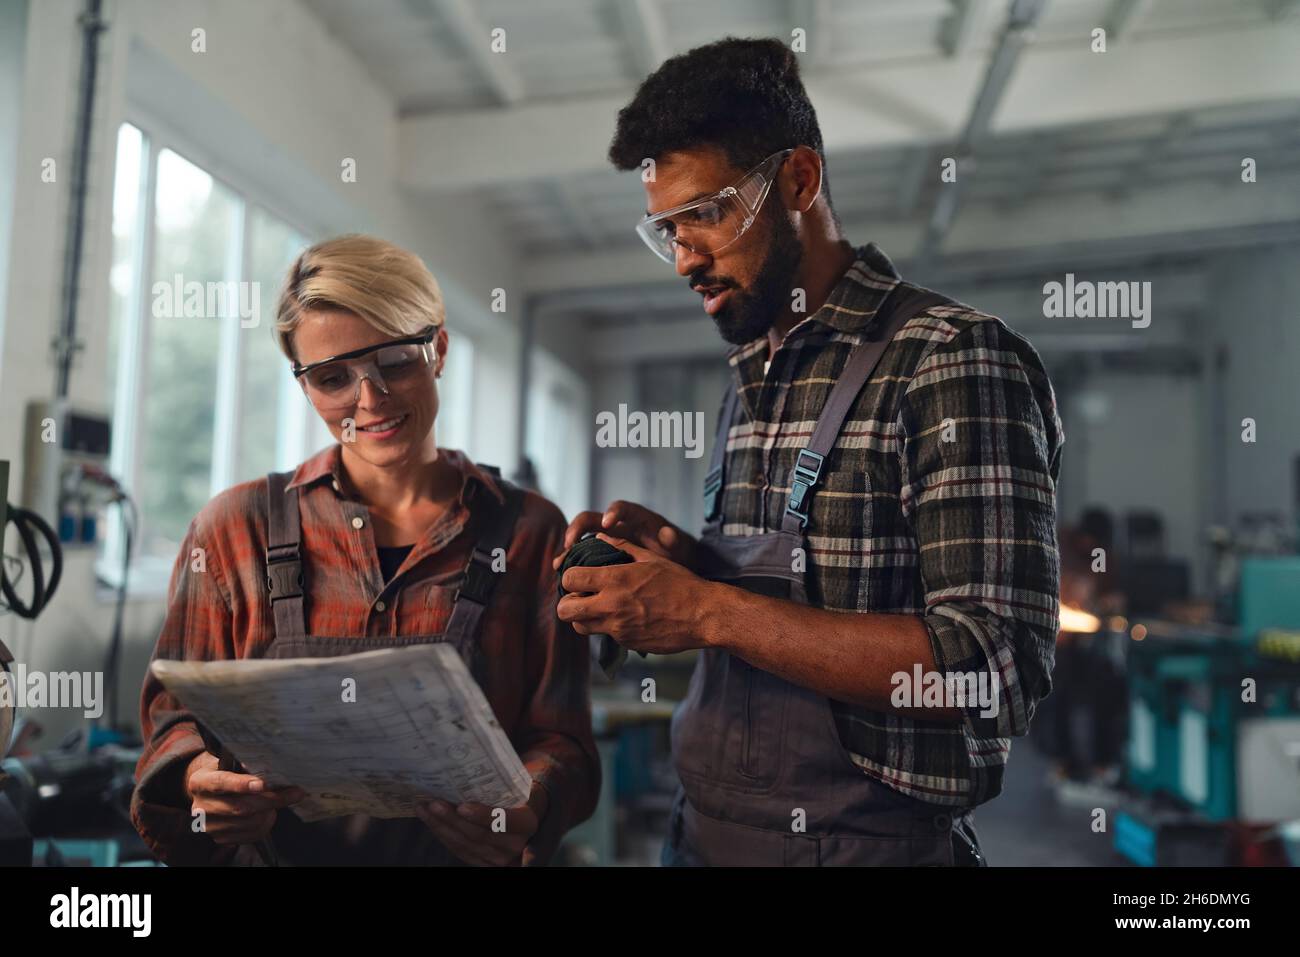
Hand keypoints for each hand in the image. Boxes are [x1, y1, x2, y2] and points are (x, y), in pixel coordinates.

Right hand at [184, 751, 305, 844]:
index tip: (263, 784)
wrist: (209, 792)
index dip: (242, 784)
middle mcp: (201, 807)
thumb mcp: (229, 762)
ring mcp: (210, 826)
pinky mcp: (221, 838)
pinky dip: (266, 823)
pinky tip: (268, 812)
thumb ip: (245, 764)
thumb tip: (274, 766)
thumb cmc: (225, 771)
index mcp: (200, 782)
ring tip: (279, 800)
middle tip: (295, 792)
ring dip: (270, 811)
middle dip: (272, 800)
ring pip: (249, 822)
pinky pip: (251, 834)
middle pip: (240, 807)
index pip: (221, 783)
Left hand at [415, 781, 548, 865]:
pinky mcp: (482, 862)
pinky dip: (442, 834)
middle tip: (434, 803)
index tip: (462, 806)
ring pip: (465, 844)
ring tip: (424, 807)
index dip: (483, 816)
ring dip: (441, 826)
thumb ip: (504, 781)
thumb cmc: (519, 794)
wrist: (527, 817)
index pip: (505, 821)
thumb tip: (472, 756)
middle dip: (453, 820)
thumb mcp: (521, 786)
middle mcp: (515, 846)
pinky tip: (429, 819)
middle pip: (479, 835)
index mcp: (527, 823)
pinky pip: (458, 850)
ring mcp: (498, 859)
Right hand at [553, 501, 697, 571]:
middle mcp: (615, 524)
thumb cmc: (672, 551)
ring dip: (569, 549)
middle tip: (570, 542)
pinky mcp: (598, 554)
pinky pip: (581, 556)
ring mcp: (603, 539)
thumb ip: (672, 539)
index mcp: (634, 517)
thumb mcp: (676, 546)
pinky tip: (562, 578)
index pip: (621, 508)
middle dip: (578, 528)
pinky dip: (572, 565)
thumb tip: (668, 533)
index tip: (607, 523)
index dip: (613, 512)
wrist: (669, 562)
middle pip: (591, 518)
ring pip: (580, 538)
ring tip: (559, 564)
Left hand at [556, 533, 713, 655]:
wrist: (703, 615)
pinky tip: (624, 617)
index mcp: (615, 579)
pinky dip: (607, 627)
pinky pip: (605, 635)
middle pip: (565, 610)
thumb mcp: (651, 558)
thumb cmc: (680, 583)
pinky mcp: (627, 642)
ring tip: (597, 608)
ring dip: (583, 617)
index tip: (577, 576)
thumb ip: (621, 546)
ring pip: (579, 627)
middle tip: (579, 596)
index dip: (568, 576)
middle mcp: (611, 605)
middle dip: (567, 601)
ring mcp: (618, 627)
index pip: (569, 578)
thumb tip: (600, 537)